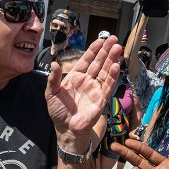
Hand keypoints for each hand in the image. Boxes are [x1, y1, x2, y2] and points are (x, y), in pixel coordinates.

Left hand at [46, 36, 120, 150]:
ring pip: (106, 71)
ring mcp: (95, 89)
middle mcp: (87, 81)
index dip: (94, 50)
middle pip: (99, 63)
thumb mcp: (51, 93)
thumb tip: (54, 64)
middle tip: (114, 39)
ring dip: (112, 60)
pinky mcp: (101, 99)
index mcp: (75, 77)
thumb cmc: (58, 112)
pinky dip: (112, 76)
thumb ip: (53, 79)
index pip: (86, 60)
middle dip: (106, 51)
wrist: (66, 129)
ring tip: (118, 48)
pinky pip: (108, 86)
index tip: (100, 40)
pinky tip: (116, 66)